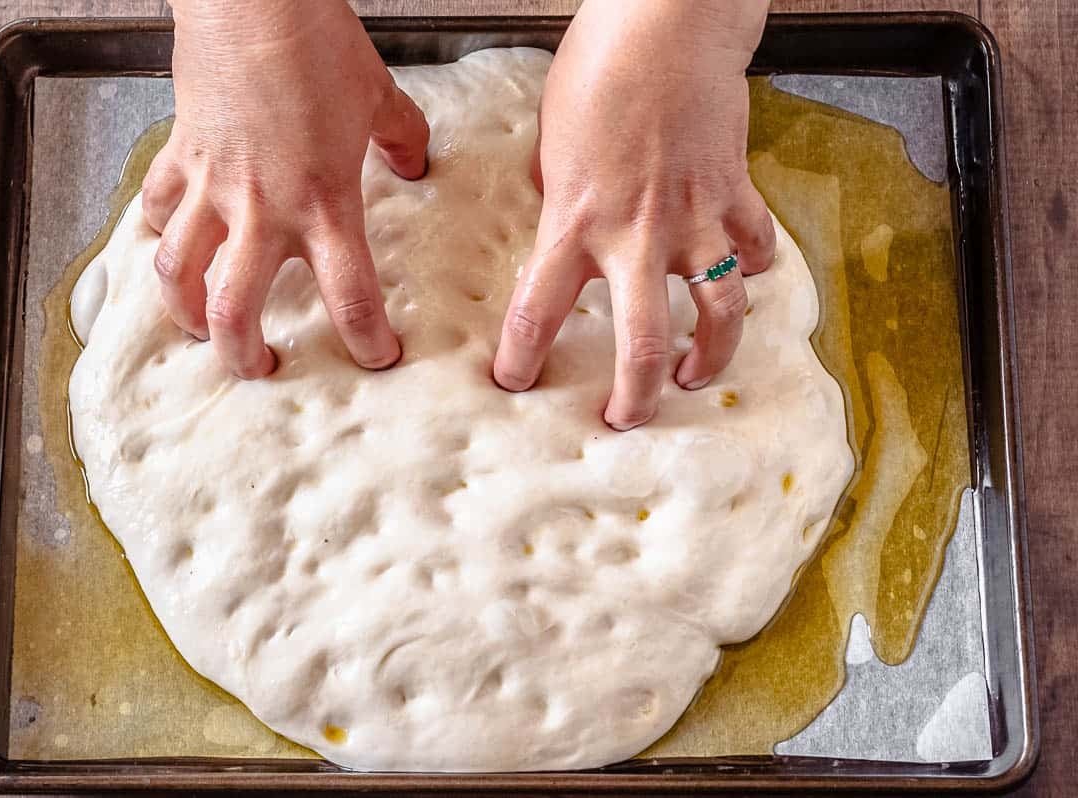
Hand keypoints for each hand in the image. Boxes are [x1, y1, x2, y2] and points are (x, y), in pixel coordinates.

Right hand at [142, 0, 428, 377]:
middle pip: (236, 308)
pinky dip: (158, 231)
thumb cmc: (316, 44)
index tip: (378, 358)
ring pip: (177, 271)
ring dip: (184, 310)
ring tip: (199, 327)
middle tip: (260, 366)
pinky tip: (168, 243)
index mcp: (324, 203)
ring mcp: (212, 186)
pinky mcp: (179, 156)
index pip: (350, 295)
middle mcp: (263, 208)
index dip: (366, 339)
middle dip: (243, 353)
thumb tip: (414, 163)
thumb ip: (403, 139)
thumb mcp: (378, 97)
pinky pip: (157, 208)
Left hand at [493, 0, 774, 429]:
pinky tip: (744, 276)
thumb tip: (562, 214)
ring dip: (711, 355)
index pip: (535, 312)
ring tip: (696, 376)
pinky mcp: (735, 194)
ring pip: (718, 314)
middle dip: (633, 398)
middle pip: (641, 346)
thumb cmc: (598, 69)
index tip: (513, 383)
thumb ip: (558, 193)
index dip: (521, 360)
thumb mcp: (552, 140)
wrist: (667, 24)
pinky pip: (755, 247)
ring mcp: (693, 220)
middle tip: (623, 420)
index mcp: (573, 223)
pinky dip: (753, 266)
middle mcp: (635, 237)